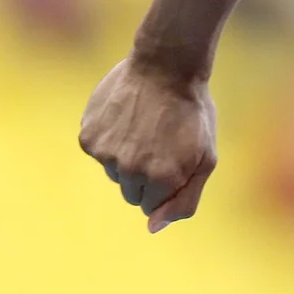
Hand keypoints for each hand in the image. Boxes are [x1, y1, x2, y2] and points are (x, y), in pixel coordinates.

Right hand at [79, 58, 216, 231]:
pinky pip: (97, 153)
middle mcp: (130, 170)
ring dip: (126, 158)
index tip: (174, 160)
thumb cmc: (192, 114)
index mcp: (162, 179)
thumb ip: (184, 201)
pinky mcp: (88, 137)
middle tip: (159, 143)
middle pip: (131, 194)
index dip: (165, 185)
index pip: (152, 207)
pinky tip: (125, 118)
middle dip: (145, 176)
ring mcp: (106, 154)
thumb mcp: (205, 159)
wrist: (164, 66)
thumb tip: (152, 227)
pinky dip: (109, 140)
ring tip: (143, 128)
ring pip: (113, 174)